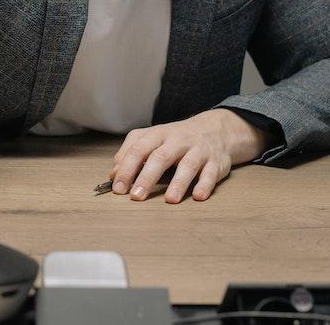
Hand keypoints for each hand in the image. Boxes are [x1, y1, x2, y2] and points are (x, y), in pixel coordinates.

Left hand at [107, 109, 269, 202]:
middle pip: (160, 157)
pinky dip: (205, 185)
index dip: (126, 169)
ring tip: (170, 200)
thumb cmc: (175, 139)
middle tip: (136, 196)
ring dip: (178, 183)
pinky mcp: (216, 162)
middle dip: (147, 177)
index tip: (118, 188)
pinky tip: (198, 196)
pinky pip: (211, 173)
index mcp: (158, 134)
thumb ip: (130, 154)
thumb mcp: (151, 139)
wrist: (214, 130)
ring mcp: (198, 150)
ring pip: (188, 165)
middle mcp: (178, 140)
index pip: (138, 150)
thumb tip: (113, 174)